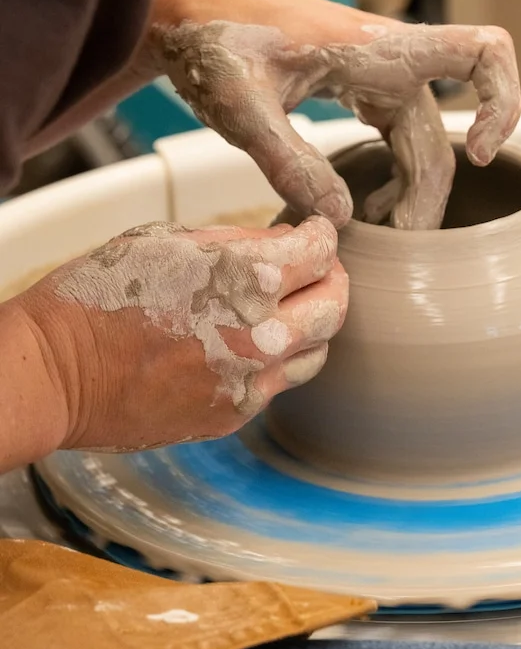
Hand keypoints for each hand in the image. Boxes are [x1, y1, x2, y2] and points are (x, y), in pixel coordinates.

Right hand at [12, 218, 346, 452]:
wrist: (57, 374)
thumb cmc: (99, 296)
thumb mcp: (168, 242)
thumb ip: (237, 242)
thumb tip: (284, 241)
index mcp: (247, 278)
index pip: (321, 252)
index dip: (321, 236)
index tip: (314, 234)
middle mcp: (261, 334)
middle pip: (335, 306)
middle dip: (332, 280)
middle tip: (316, 270)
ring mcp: (250, 381)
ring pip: (316, 352)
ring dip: (309, 327)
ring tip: (284, 311)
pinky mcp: (233, 415)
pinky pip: (277, 386)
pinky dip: (274, 363)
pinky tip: (246, 345)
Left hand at [146, 0, 520, 230]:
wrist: (184, 13)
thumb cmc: (211, 40)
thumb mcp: (241, 108)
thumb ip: (290, 161)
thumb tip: (342, 217)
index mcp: (375, 48)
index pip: (481, 50)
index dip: (503, 100)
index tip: (479, 153)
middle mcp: (387, 60)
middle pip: (440, 136)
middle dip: (428, 197)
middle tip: (397, 248)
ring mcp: (374, 76)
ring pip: (420, 145)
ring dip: (410, 195)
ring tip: (379, 238)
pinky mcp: (357, 90)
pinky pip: (396, 139)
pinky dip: (391, 179)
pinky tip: (361, 211)